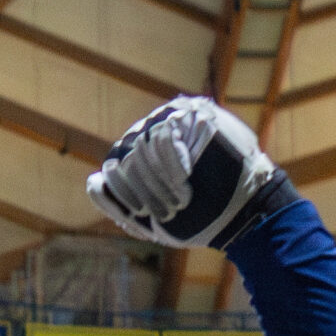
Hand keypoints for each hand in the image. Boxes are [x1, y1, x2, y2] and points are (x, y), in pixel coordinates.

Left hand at [85, 94, 294, 254]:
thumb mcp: (151, 221)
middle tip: (172, 210)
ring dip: (161, 180)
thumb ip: (117, 205)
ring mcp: (175, 118)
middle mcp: (153, 130)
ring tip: (184, 198)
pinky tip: (188, 178)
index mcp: (138, 154)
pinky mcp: (196, 113)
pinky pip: (166, 133)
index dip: (126, 195)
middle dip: (147, 190)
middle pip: (127, 157)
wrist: (242, 214)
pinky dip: (173, 163)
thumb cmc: (196, 219)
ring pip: (143, 144)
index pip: (114, 168)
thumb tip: (93, 181)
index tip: (146, 215)